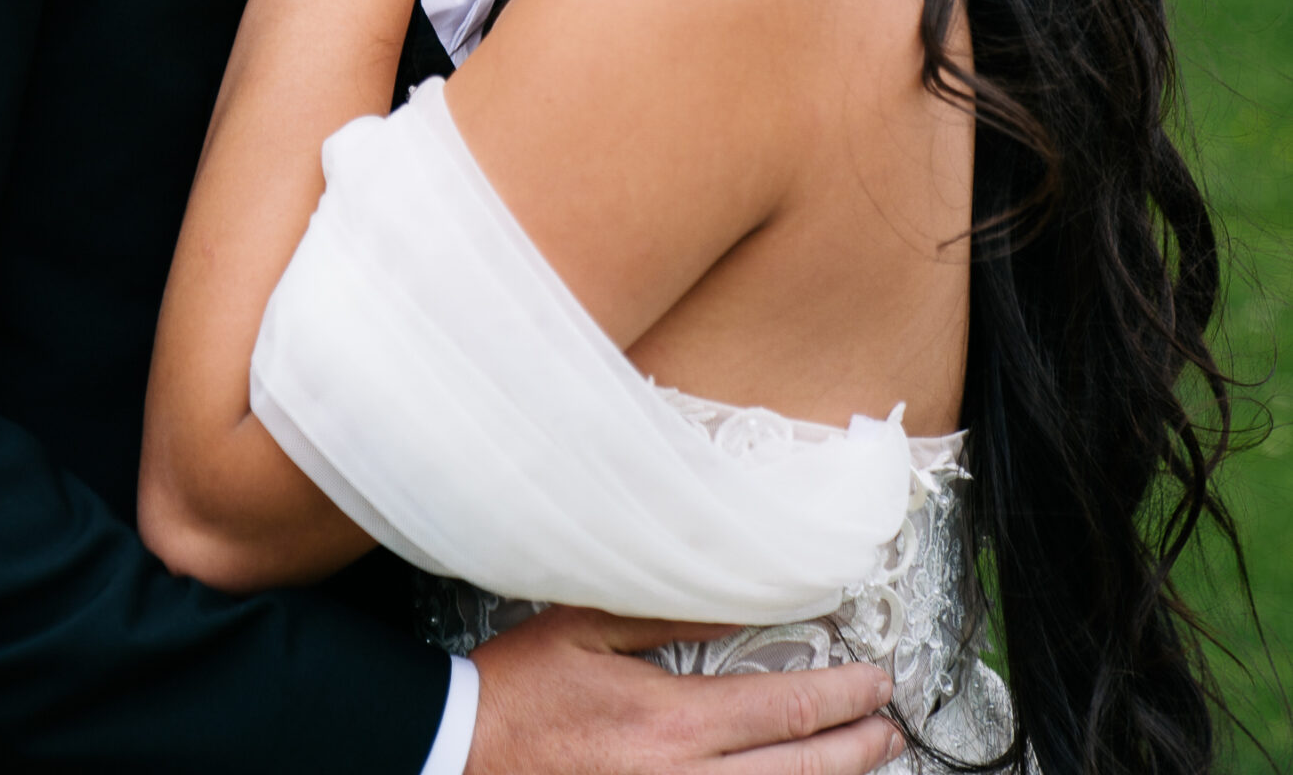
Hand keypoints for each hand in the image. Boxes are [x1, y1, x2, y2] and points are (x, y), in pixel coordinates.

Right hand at [467, 609, 903, 773]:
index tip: (876, 681)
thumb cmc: (518, 691)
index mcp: (669, 719)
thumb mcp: (588, 626)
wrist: (460, 752)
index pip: (783, 707)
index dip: (842, 695)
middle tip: (890, 728)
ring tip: (863, 762)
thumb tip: (736, 595)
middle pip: (796, 770)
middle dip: (855, 748)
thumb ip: (668, 614)